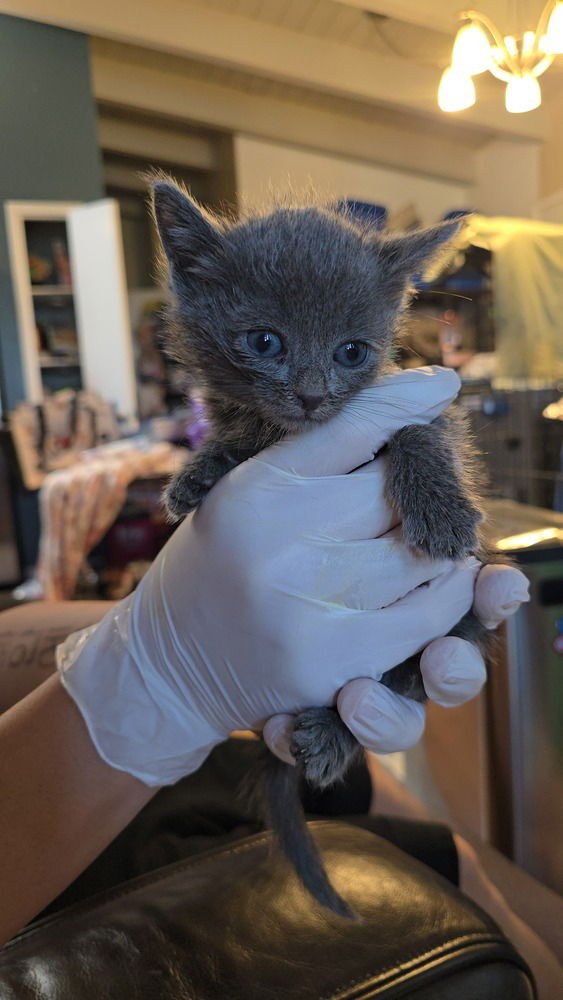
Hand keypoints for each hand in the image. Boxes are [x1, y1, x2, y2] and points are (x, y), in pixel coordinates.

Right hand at [58, 367, 483, 785]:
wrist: (170, 665)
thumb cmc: (218, 567)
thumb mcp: (243, 494)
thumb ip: (313, 456)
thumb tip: (414, 401)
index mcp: (255, 488)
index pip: (352, 427)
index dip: (404, 403)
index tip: (440, 386)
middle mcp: (278, 540)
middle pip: (393, 490)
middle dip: (415, 487)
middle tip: (421, 490)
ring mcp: (306, 602)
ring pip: (418, 551)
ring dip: (434, 544)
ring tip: (428, 539)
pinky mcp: (334, 660)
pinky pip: (427, 616)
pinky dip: (447, 596)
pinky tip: (444, 581)